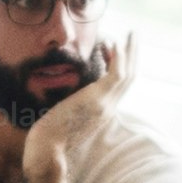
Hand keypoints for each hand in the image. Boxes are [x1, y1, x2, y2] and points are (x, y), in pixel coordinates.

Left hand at [19, 31, 138, 173]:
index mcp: (102, 111)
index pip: (119, 85)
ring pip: (128, 74)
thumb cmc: (49, 135)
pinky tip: (114, 42)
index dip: (120, 64)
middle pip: (129, 78)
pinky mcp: (99, 99)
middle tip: (134, 36)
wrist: (48, 148)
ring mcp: (106, 104)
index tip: (112, 48)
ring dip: (130, 51)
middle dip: (133, 55)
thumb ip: (71, 102)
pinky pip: (117, 74)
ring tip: (131, 33)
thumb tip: (64, 93)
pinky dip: (119, 57)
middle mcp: (109, 108)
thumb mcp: (65, 115)